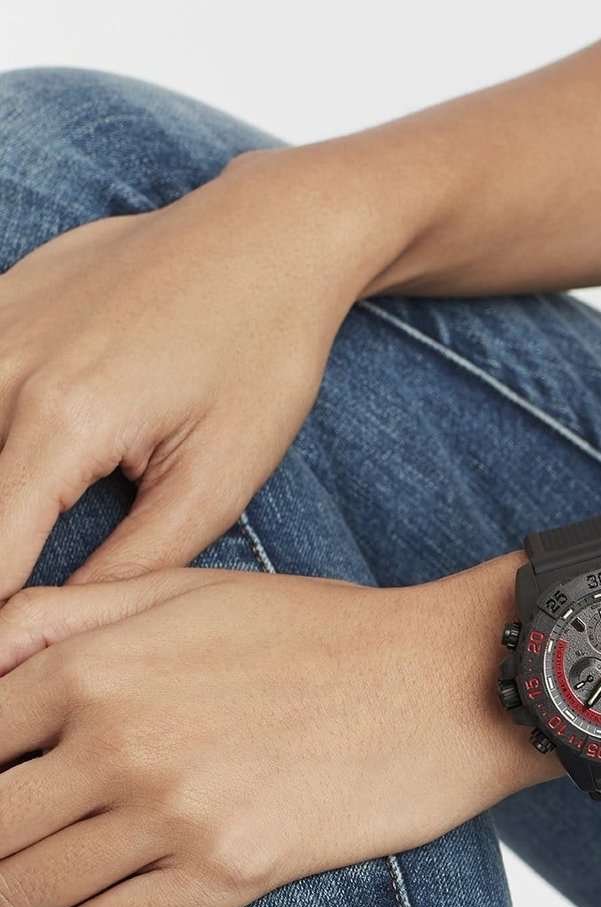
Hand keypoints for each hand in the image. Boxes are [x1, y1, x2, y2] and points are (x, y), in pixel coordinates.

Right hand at [0, 149, 393, 596]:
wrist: (266, 238)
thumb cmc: (261, 353)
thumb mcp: (221, 472)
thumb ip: (135, 560)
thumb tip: (61, 622)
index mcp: (61, 421)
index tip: (8, 666)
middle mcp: (0, 369)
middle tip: (21, 623)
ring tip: (26, 549)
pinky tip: (23, 481)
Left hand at [0, 561, 549, 906]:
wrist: (438, 680)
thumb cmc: (321, 628)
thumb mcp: (195, 587)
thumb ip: (72, 612)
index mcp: (102, 664)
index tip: (4, 784)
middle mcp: (124, 741)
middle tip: (15, 837)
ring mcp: (176, 814)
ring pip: (22, 894)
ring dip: (10, 900)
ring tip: (31, 885)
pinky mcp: (229, 874)